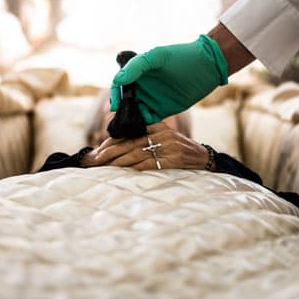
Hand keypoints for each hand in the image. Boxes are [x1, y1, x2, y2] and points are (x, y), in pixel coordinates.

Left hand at [81, 122, 212, 170]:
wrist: (204, 158)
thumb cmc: (181, 150)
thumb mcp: (165, 138)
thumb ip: (147, 137)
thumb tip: (120, 146)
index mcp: (157, 127)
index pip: (128, 134)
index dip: (111, 142)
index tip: (97, 151)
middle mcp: (161, 134)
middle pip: (128, 143)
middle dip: (109, 152)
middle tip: (94, 160)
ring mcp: (167, 146)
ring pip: (135, 153)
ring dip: (117, 161)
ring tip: (102, 167)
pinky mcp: (171, 159)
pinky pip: (147, 163)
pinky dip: (132, 167)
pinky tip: (121, 171)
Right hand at [109, 34, 227, 123]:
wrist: (207, 66)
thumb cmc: (181, 56)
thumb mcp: (157, 57)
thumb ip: (137, 66)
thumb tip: (119, 80)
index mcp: (137, 73)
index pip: (119, 85)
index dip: (114, 95)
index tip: (115, 106)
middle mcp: (142, 87)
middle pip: (125, 102)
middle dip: (121, 112)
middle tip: (119, 121)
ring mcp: (152, 99)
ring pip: (135, 113)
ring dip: (131, 120)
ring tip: (130, 127)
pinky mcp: (162, 110)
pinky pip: (149, 121)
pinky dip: (144, 125)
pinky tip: (144, 128)